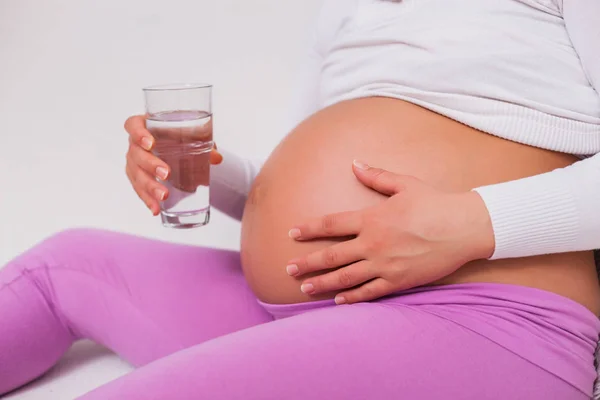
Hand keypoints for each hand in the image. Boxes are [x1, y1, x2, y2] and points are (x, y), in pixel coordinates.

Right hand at [124, 115, 221, 214]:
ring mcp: (134, 161)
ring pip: (136, 174)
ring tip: (163, 196)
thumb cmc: (181, 134)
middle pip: (136, 153)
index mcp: (145, 126)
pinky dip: (148, 200)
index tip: (151, 144)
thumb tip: (216, 158)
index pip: (133, 125)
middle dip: (150, 165)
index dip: (138, 134)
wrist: (179, 145)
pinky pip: (139, 189)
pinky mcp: (137, 178)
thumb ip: (204, 143)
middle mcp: (135, 144)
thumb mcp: (194, 135)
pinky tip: (156, 209)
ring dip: (149, 187)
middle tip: (166, 174)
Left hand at [286, 160, 494, 303]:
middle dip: (307, 263)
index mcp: (372, 218)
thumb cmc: (435, 203)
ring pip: (346, 278)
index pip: (331, 224)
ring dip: (322, 284)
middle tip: (288, 269)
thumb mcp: (404, 184)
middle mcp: (373, 243)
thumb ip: (375, 176)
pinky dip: (352, 298)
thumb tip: (354, 163)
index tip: (291, 234)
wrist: (464, 227)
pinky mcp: (399, 280)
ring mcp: (385, 264)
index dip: (309, 229)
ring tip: (305, 289)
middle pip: (331, 256)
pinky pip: (370, 292)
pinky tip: (338, 303)